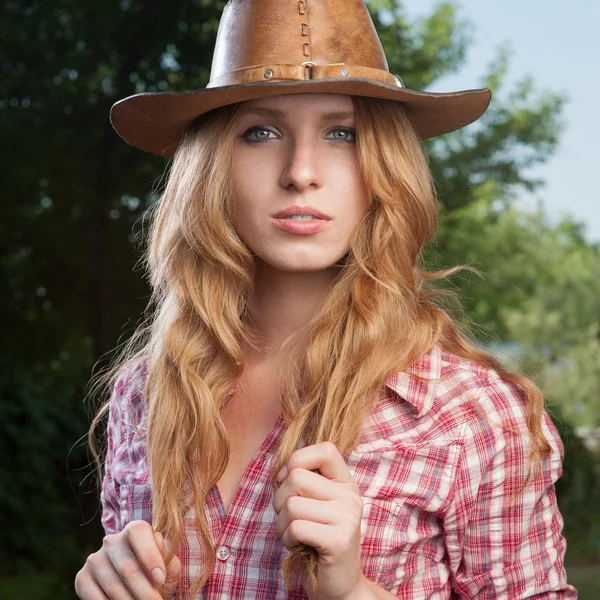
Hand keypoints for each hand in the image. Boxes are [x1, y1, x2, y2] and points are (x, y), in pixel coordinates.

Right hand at [74, 520, 180, 598]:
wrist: (138, 587)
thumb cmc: (156, 573)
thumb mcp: (167, 563)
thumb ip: (166, 557)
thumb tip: (157, 552)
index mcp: (134, 530)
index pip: (138, 533)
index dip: (150, 556)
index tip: (160, 579)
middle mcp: (112, 541)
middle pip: (128, 567)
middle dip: (144, 591)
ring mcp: (95, 559)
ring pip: (114, 586)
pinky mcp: (82, 578)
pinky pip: (95, 598)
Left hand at [273, 441, 367, 599]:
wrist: (340, 584)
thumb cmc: (318, 538)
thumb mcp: (315, 503)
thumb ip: (303, 481)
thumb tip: (281, 471)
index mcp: (345, 482)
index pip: (325, 449)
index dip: (299, 459)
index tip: (289, 480)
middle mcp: (350, 496)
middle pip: (297, 477)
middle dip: (280, 499)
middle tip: (290, 517)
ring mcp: (347, 517)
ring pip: (292, 504)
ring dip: (282, 524)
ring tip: (295, 534)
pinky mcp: (338, 540)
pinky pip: (296, 527)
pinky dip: (287, 539)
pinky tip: (299, 546)